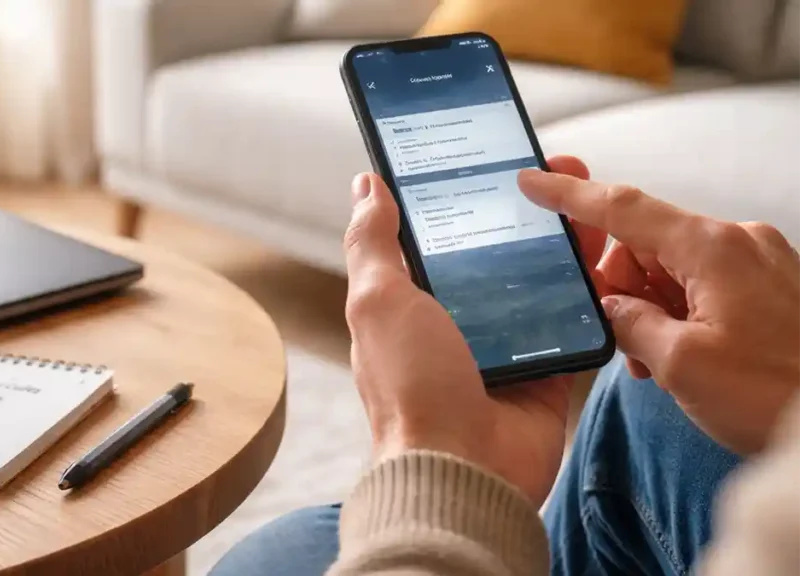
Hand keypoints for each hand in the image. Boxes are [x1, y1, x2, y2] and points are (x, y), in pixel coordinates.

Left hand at [344, 156, 602, 505]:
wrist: (465, 469)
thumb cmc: (411, 387)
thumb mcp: (378, 302)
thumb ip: (372, 243)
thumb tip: (366, 186)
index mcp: (411, 302)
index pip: (440, 234)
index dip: (464, 193)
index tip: (491, 154)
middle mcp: (456, 320)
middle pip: (497, 250)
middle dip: (525, 208)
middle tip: (554, 166)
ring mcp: (502, 345)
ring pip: (539, 278)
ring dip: (563, 238)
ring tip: (588, 197)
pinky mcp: (545, 369)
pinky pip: (572, 321)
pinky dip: (589, 290)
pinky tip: (606, 252)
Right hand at [518, 170, 799, 453]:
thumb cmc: (776, 396)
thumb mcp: (681, 365)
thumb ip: (630, 323)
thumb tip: (610, 307)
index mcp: (714, 248)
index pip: (624, 208)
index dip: (570, 196)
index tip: (532, 181)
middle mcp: (739, 242)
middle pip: (645, 243)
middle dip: (620, 287)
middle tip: (624, 341)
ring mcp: (758, 263)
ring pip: (671, 268)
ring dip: (650, 309)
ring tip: (660, 363)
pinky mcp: (771, 287)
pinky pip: (702, 286)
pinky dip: (679, 315)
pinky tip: (683, 357)